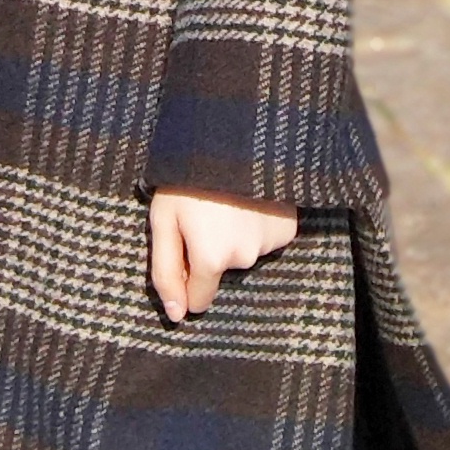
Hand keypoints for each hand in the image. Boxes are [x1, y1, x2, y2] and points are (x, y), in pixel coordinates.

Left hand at [147, 187, 298, 321]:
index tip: (184, 246)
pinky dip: (256, 225)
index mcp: (211, 259)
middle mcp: (244, 258)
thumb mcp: (163, 220)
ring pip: (244, 254)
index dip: (187, 276)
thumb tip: (176, 315)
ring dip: (234, 234)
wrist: (231, 134)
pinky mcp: (287, 227)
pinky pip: (264, 239)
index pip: (199, 299)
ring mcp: (268, 243)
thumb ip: (165, 273)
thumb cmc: (187, 176)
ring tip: (226, 200)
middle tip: (204, 212)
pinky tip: (248, 200)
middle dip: (211, 251)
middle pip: (221, 272)